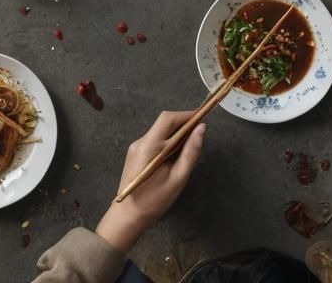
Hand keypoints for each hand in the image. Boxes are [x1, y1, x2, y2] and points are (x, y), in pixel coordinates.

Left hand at [94, 111, 205, 254]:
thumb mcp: (178, 178)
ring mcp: (136, 146)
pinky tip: (176, 155)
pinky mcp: (136, 153)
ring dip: (176, 133)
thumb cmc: (155, 201)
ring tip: (190, 146)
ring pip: (160, 131)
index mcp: (149, 146)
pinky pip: (155, 140)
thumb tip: (202, 128)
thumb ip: (191, 152)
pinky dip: (168, 141)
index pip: (168, 119)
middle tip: (199, 133)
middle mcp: (140, 141)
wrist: (128, 217)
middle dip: (183, 123)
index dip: (186, 115)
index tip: (203, 118)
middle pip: (164, 122)